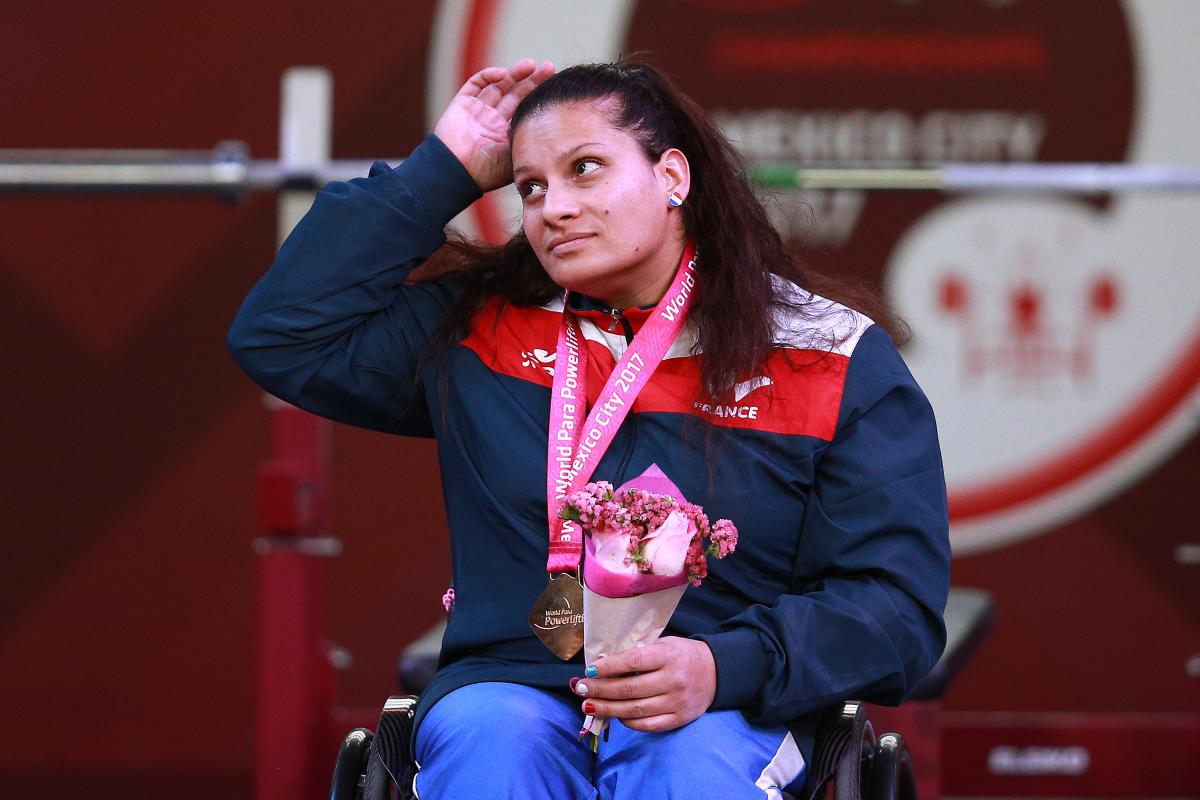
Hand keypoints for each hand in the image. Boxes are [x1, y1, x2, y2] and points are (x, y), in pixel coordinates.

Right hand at [433, 58, 554, 191]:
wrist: (457, 171)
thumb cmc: (488, 170)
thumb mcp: (517, 157)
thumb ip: (531, 141)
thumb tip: (556, 133)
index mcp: (505, 135)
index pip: (525, 109)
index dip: (538, 97)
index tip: (554, 86)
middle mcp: (492, 121)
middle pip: (515, 95)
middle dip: (531, 80)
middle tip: (549, 67)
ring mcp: (477, 112)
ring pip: (498, 86)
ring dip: (514, 74)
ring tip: (531, 64)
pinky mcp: (462, 104)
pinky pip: (476, 84)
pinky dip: (489, 76)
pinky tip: (503, 73)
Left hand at [572, 637, 716, 732]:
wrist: (716, 671)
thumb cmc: (682, 654)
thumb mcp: (664, 644)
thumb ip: (640, 653)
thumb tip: (604, 665)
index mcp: (668, 656)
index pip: (633, 661)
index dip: (608, 667)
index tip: (589, 670)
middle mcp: (673, 680)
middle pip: (630, 689)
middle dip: (601, 690)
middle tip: (580, 689)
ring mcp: (676, 702)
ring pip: (635, 710)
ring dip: (608, 709)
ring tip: (589, 705)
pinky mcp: (679, 719)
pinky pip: (648, 725)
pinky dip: (628, 722)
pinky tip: (615, 715)